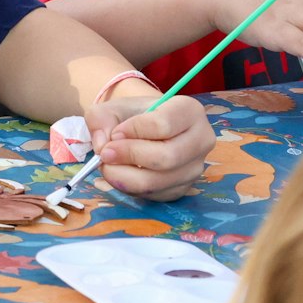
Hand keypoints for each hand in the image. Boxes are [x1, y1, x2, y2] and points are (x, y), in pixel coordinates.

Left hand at [85, 92, 214, 200]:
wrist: (145, 129)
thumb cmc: (133, 115)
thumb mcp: (113, 107)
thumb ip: (102, 119)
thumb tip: (102, 147)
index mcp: (190, 110)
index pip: (164, 124)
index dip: (134, 130)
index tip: (115, 133)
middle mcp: (201, 140)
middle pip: (166, 157)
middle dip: (129, 156)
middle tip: (106, 153)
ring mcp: (195, 168)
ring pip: (158, 181)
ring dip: (124, 176)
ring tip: (109, 164)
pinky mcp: (183, 189)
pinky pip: (154, 195)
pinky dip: (130, 187)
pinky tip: (123, 173)